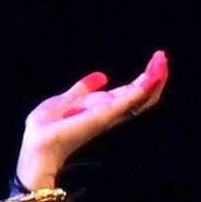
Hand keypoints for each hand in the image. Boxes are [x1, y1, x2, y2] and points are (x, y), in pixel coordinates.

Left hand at [20, 55, 169, 184]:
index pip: (130, 94)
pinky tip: (154, 74)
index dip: (143, 79)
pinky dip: (144, 86)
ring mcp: (109, 115)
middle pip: (140, 96)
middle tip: (162, 58)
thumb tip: (101, 76)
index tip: (155, 62)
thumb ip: (83, 89)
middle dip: (154, 77)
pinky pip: (130, 99)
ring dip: (153, 78)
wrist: (38, 143)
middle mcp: (110, 114)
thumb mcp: (66, 100)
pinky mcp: (105, 115)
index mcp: (102, 109)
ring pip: (140, 96)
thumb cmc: (47, 127)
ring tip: (162, 60)